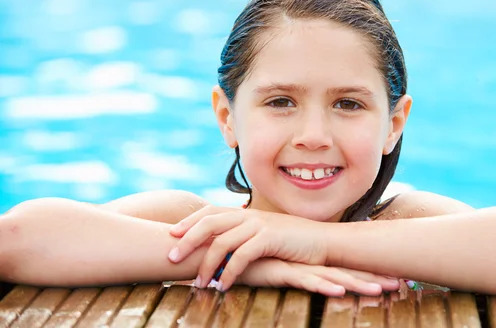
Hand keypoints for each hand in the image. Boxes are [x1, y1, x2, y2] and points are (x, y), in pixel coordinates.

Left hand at [168, 206, 327, 290]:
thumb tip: (223, 245)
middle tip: (170, 258)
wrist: (322, 240)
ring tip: (198, 283)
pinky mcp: (269, 239)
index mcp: (245, 212)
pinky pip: (241, 256)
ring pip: (222, 242)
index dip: (189, 222)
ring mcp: (259, 225)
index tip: (170, 234)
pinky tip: (223, 286)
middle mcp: (249, 215)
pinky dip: (229, 272)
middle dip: (187, 240)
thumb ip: (244, 234)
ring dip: (207, 264)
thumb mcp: (264, 232)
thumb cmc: (292, 241)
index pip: (210, 212)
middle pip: (209, 223)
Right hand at [234, 258, 400, 296]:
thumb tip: (304, 274)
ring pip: (333, 276)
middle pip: (346, 271)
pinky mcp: (280, 270)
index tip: (389, 278)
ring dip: (358, 283)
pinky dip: (323, 285)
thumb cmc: (248, 259)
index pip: (343, 268)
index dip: (365, 273)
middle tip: (402, 283)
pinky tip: (339, 289)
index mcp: (309, 262)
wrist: (222, 246)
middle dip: (373, 277)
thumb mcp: (274, 267)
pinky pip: (305, 280)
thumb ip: (289, 270)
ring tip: (383, 289)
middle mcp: (307, 262)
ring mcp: (295, 265)